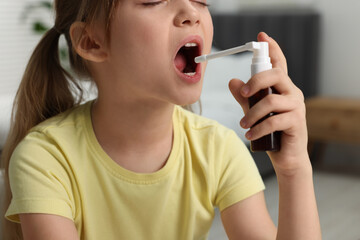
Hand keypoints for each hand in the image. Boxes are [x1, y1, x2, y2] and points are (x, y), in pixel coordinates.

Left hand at [229, 32, 309, 175]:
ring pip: (272, 100)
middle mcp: (292, 93)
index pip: (279, 64)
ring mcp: (296, 107)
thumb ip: (245, 97)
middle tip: (242, 93)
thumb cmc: (271, 131)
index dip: (272, 49)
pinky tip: (250, 134)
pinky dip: (258, 127)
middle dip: (256, 81)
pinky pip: (274, 120)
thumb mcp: (254, 111)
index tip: (262, 36)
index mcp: (283, 87)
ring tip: (242, 124)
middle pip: (277, 74)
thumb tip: (232, 81)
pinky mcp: (297, 122)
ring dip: (253, 113)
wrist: (286, 157)